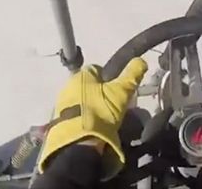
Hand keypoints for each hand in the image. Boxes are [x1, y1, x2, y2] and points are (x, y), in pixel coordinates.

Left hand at [38, 58, 147, 180]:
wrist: (80, 140)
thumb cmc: (101, 111)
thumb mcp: (121, 92)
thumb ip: (131, 75)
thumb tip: (141, 60)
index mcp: (81, 74)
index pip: (97, 69)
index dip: (110, 78)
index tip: (119, 89)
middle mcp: (68, 85)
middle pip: (89, 86)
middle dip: (101, 93)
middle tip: (115, 105)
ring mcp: (62, 103)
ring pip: (83, 100)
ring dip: (93, 106)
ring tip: (106, 119)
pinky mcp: (60, 119)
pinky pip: (77, 114)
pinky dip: (86, 118)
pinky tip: (95, 127)